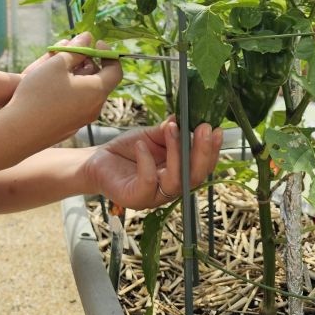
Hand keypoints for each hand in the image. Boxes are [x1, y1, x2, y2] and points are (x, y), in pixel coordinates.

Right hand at [6, 31, 120, 147]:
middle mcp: (95, 108)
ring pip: (88, 94)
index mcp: (97, 91)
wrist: (20, 131)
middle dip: (90, 64)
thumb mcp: (57, 64)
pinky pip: (77, 105)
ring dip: (80, 78)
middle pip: (101, 81)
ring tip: (60, 69)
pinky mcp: (70, 128)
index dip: (108, 54)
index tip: (95, 44)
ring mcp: (83, 120)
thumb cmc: (39, 93)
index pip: (116, 70)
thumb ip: (76, 49)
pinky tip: (52, 88)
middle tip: (73, 53)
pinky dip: (72, 92)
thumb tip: (88, 37)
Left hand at [80, 117, 223, 209]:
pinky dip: (147, 162)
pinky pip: (147, 182)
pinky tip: (142, 145)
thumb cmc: (129, 150)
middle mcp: (170, 189)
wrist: (98, 162)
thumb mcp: (152, 136)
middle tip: (204, 129)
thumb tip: (185, 116)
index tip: (216, 129)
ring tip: (172, 128)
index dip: (212, 150)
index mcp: (179, 174)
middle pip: (194, 177)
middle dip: (202, 152)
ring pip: (175, 181)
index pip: (202, 166)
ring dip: (177, 153)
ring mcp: (153, 196)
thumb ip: (169, 130)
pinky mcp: (135, 198)